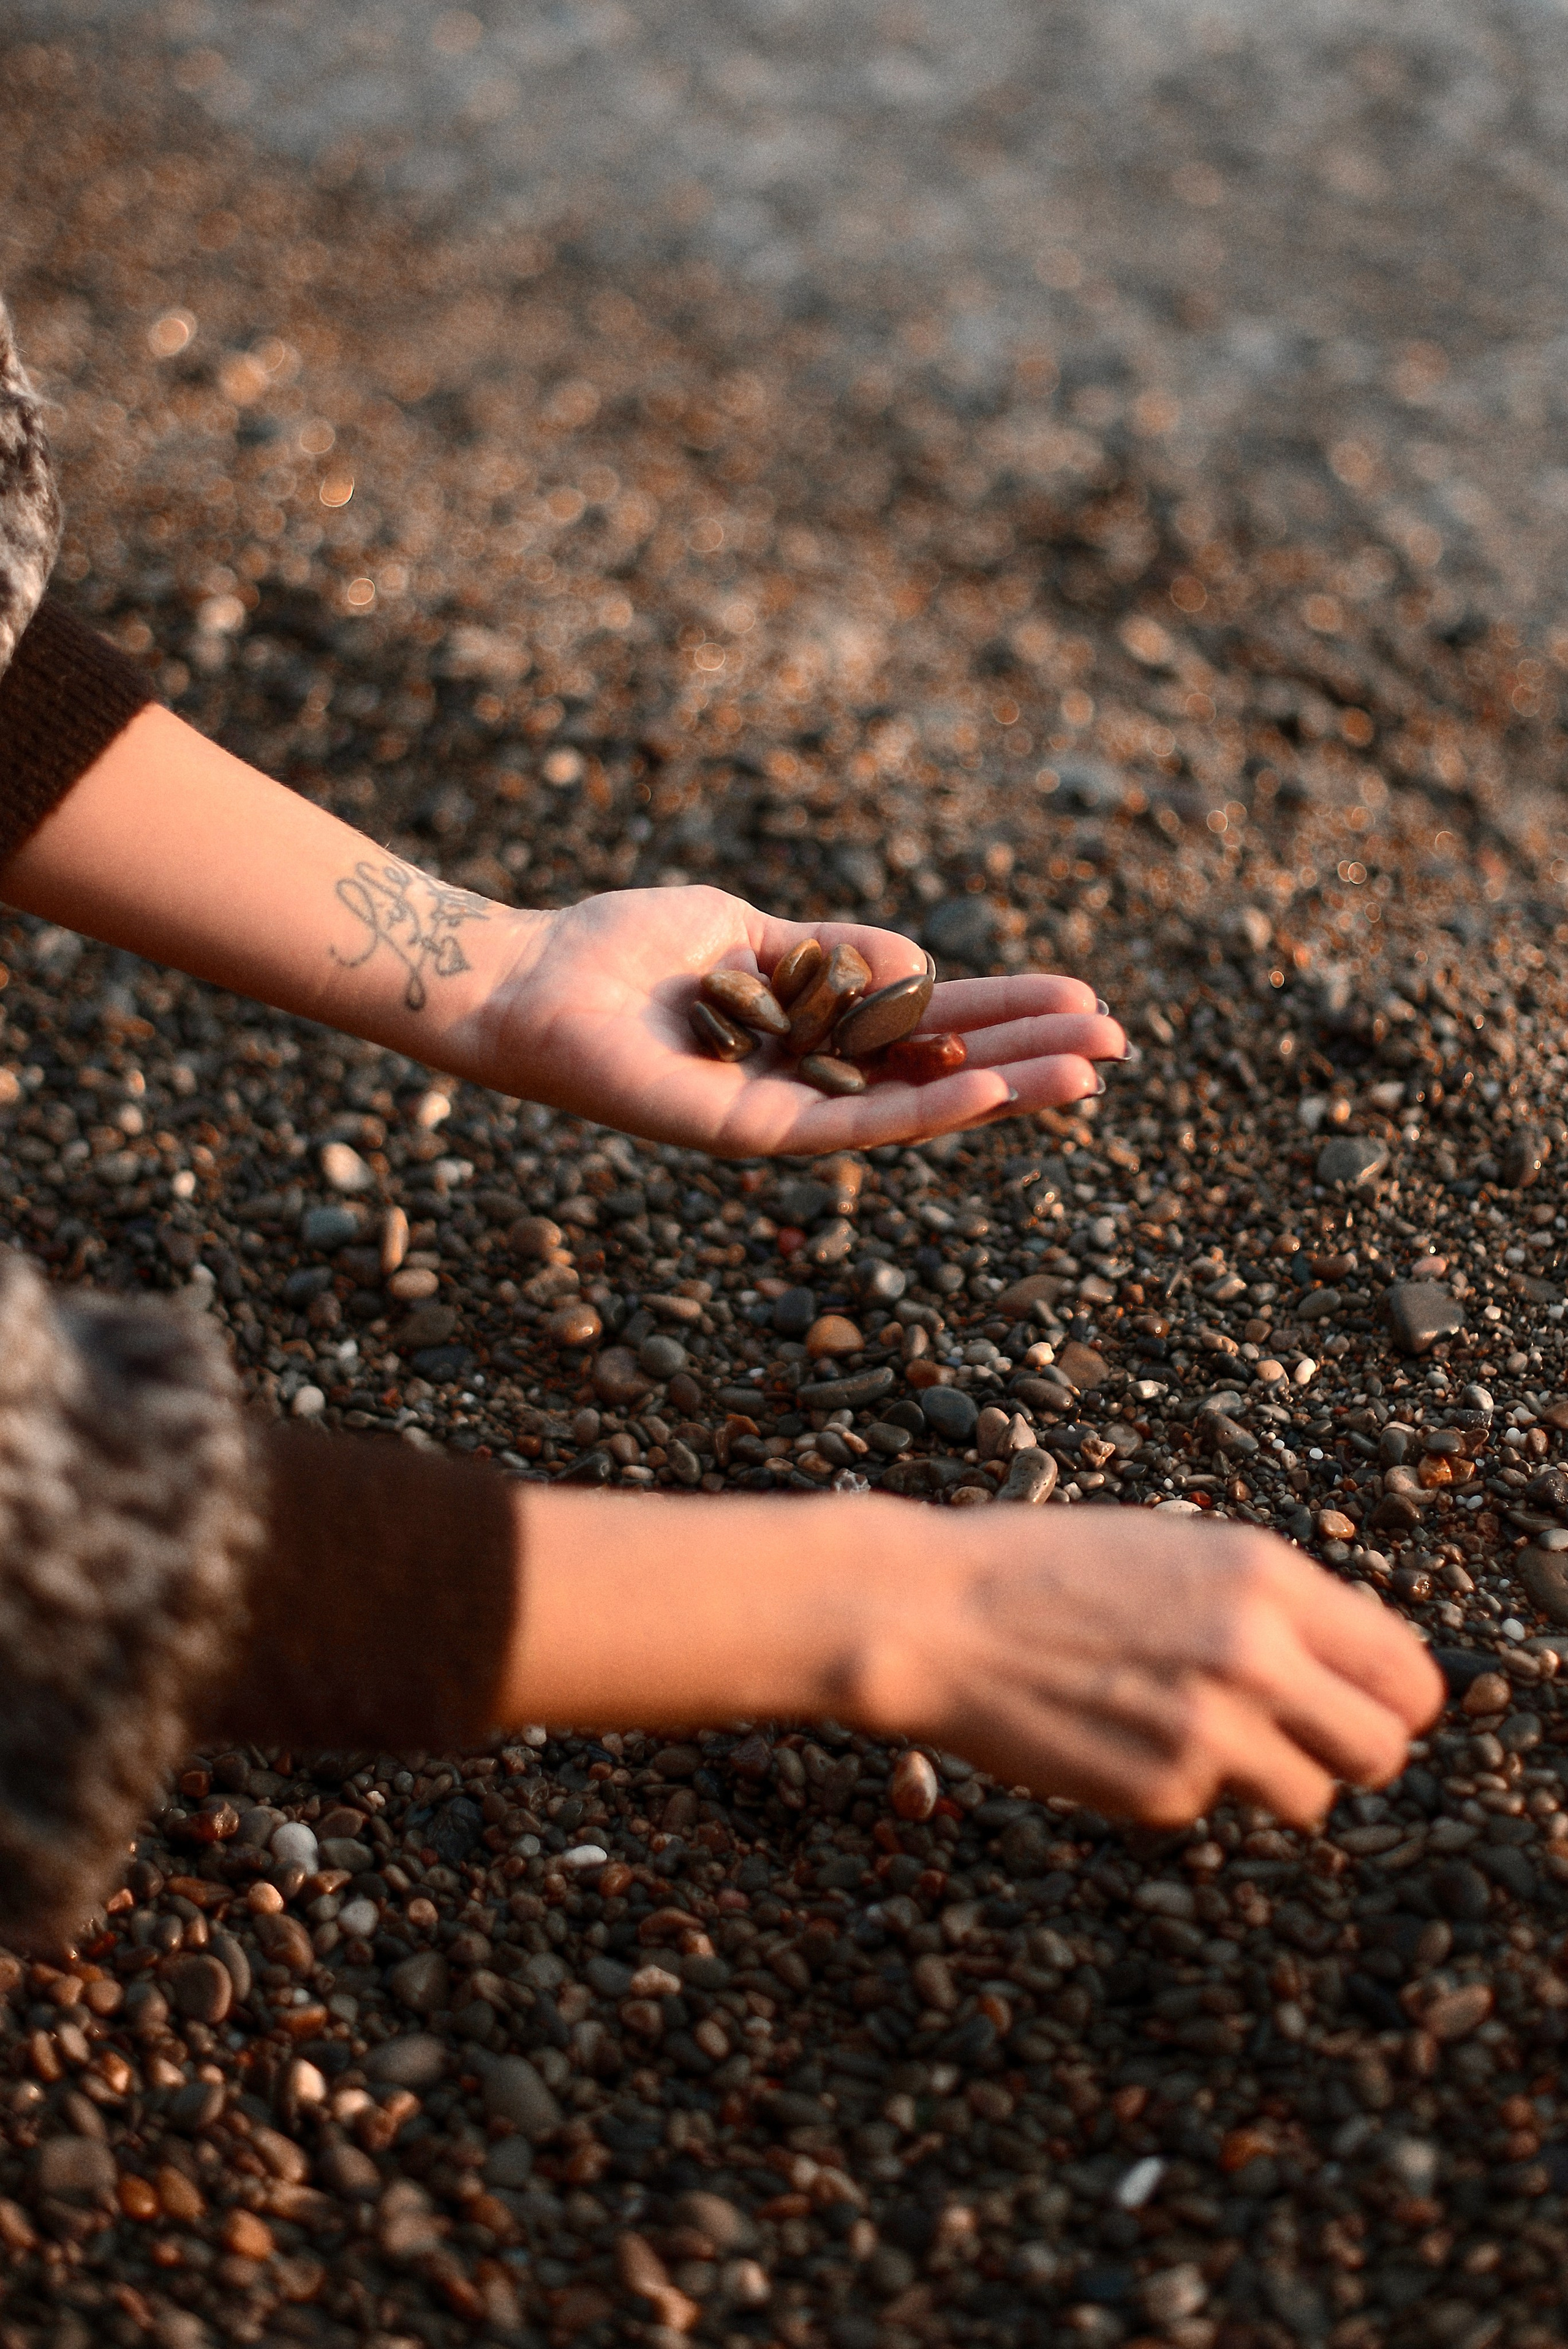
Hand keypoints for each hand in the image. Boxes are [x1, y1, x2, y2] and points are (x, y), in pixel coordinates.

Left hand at [476, 884, 1125, 1152]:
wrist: (524, 980)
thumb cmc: (619, 949)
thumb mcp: (748, 929)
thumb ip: (833, 951)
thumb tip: (921, 964)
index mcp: (810, 1032)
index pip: (926, 1029)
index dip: (1001, 1015)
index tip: (1076, 999)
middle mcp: (806, 1081)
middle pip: (938, 1071)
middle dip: (1027, 1054)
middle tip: (1118, 1041)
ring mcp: (782, 1115)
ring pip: (913, 1106)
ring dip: (1004, 1089)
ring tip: (1089, 1070)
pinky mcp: (747, 1135)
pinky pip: (851, 1125)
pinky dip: (925, 1111)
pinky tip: (992, 1094)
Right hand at [855, 1513, 1443, 1827]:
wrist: (934, 1615)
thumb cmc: (1047, 1571)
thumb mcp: (1176, 1548)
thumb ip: (1270, 1602)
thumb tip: (1346, 1664)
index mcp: (1267, 1578)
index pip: (1407, 1673)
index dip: (1391, 1699)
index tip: (1360, 1705)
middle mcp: (1256, 1654)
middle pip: (1381, 1750)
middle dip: (1348, 1752)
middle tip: (1299, 1739)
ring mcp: (1211, 1730)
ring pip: (1309, 1796)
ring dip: (1269, 1777)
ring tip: (1191, 1729)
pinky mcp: (1162, 1792)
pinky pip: (1210, 1806)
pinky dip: (1176, 1784)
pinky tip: (1116, 1734)